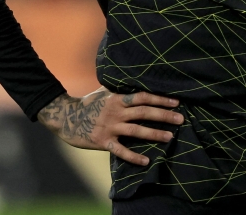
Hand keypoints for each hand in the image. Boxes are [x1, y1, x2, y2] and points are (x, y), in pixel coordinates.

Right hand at [37, 89, 183, 165]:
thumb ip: (120, 90)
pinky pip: (120, 150)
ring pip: (136, 130)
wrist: (65, 117)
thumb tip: (137, 82)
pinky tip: (146, 161)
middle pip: (143, 112)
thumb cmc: (87, 104)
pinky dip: (133, 156)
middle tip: (180, 119)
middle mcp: (115, 112)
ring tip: (170, 137)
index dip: (159, 99)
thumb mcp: (104, 92)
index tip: (176, 102)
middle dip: (163, 115)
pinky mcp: (102, 141)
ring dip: (154, 133)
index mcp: (117, 98)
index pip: (142, 97)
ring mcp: (110, 127)